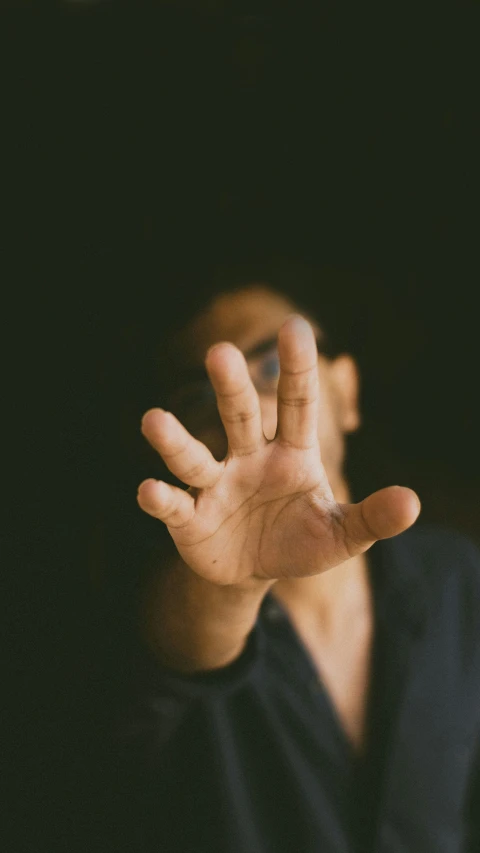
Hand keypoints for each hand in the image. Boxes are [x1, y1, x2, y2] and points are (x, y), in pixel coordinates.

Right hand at [137, 315, 419, 584]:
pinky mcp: (189, 518)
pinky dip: (160, 499)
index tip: (297, 328)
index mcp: (290, 453)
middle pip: (239, 416)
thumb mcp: (342, 534)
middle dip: (231, 387)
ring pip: (193, 457)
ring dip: (174, 440)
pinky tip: (150, 491)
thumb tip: (412, 502)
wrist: (255, 571)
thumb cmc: (300, 539)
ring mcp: (216, 485)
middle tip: (220, 353)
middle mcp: (248, 458)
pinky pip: (174, 504)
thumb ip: (372, 517)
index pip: (297, 404)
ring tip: (152, 420)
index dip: (297, 368)